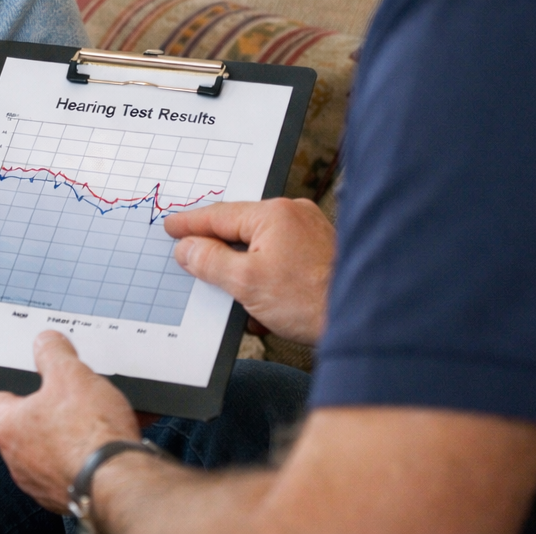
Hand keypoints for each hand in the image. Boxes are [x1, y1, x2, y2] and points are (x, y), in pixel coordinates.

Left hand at [0, 330, 139, 511]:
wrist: (120, 482)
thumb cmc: (90, 434)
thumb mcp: (71, 374)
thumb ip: (53, 353)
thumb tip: (46, 342)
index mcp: (10, 426)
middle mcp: (18, 459)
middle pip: (24, 424)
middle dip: (43, 407)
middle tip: (63, 392)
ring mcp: (41, 481)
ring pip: (51, 445)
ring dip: (69, 431)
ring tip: (99, 415)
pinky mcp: (67, 494)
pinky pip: (73, 464)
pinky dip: (88, 451)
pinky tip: (115, 436)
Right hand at [164, 199, 334, 345]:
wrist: (364, 321)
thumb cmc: (312, 300)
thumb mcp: (247, 283)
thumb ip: (210, 261)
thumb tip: (188, 248)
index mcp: (274, 214)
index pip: (219, 215)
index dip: (190, 223)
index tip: (171, 227)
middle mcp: (294, 216)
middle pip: (240, 230)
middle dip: (219, 253)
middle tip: (193, 261)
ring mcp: (310, 234)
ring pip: (261, 248)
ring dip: (245, 274)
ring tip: (238, 302)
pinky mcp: (320, 254)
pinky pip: (281, 260)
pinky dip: (268, 281)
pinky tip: (266, 311)